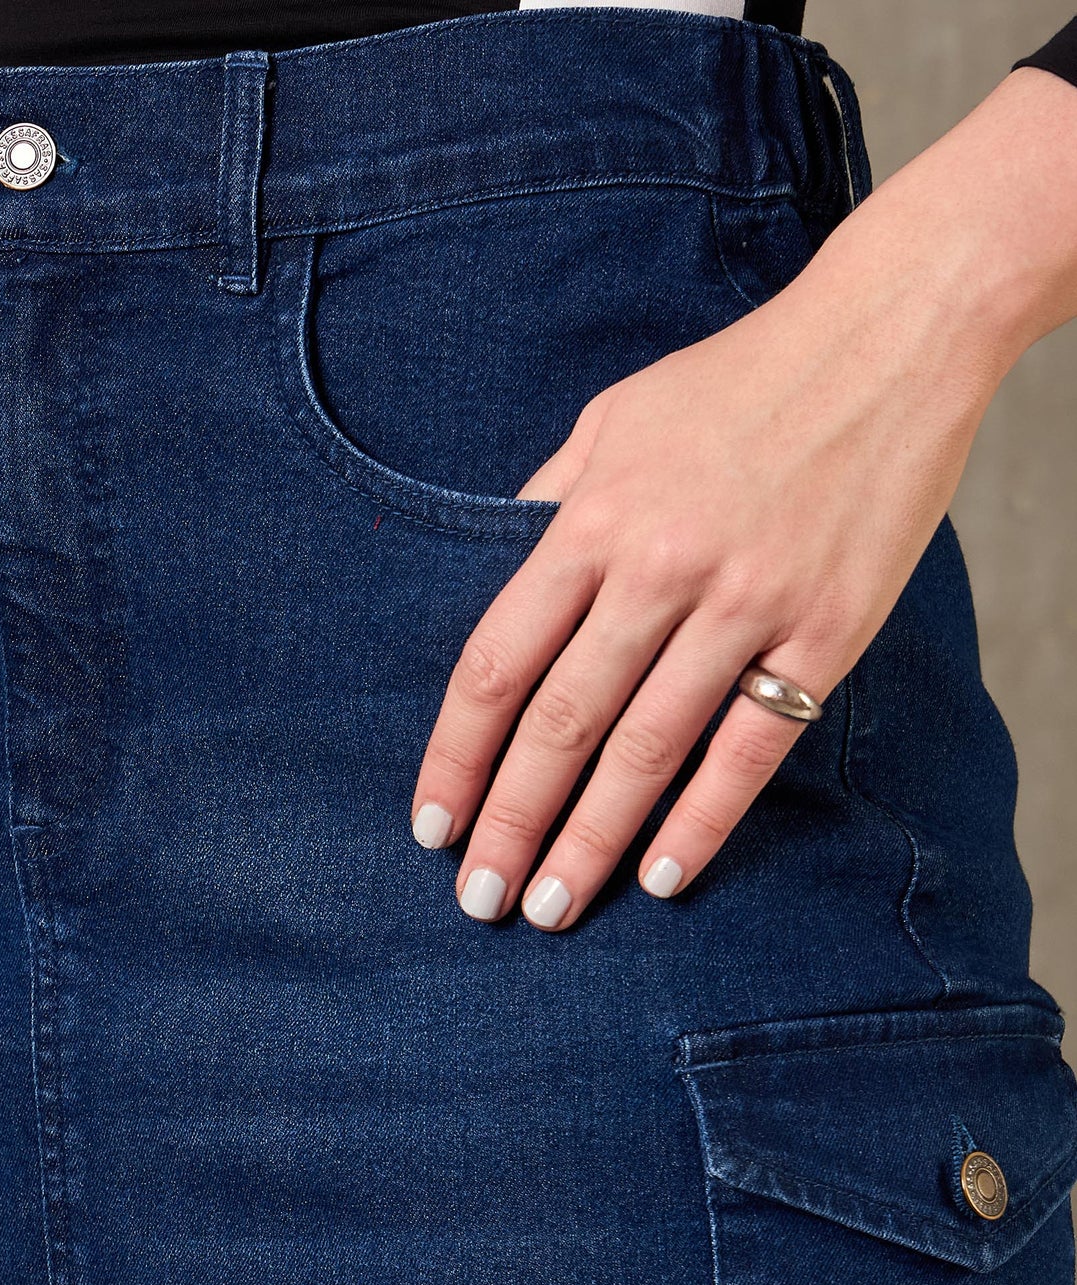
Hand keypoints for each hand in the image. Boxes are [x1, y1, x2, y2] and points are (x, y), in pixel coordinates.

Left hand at [410, 68, 1076, 927]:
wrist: (891, 338)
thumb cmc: (738, 382)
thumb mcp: (613, 420)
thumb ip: (550, 506)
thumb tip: (495, 579)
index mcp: (593, 518)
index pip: (495, 663)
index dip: (456, 756)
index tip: (431, 824)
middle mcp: (659, 566)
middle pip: (560, 723)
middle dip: (509, 824)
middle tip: (476, 902)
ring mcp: (746, 602)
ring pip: (646, 750)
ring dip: (589, 843)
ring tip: (551, 909)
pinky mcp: (825, 632)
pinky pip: (750, 750)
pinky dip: (702, 822)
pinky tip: (661, 877)